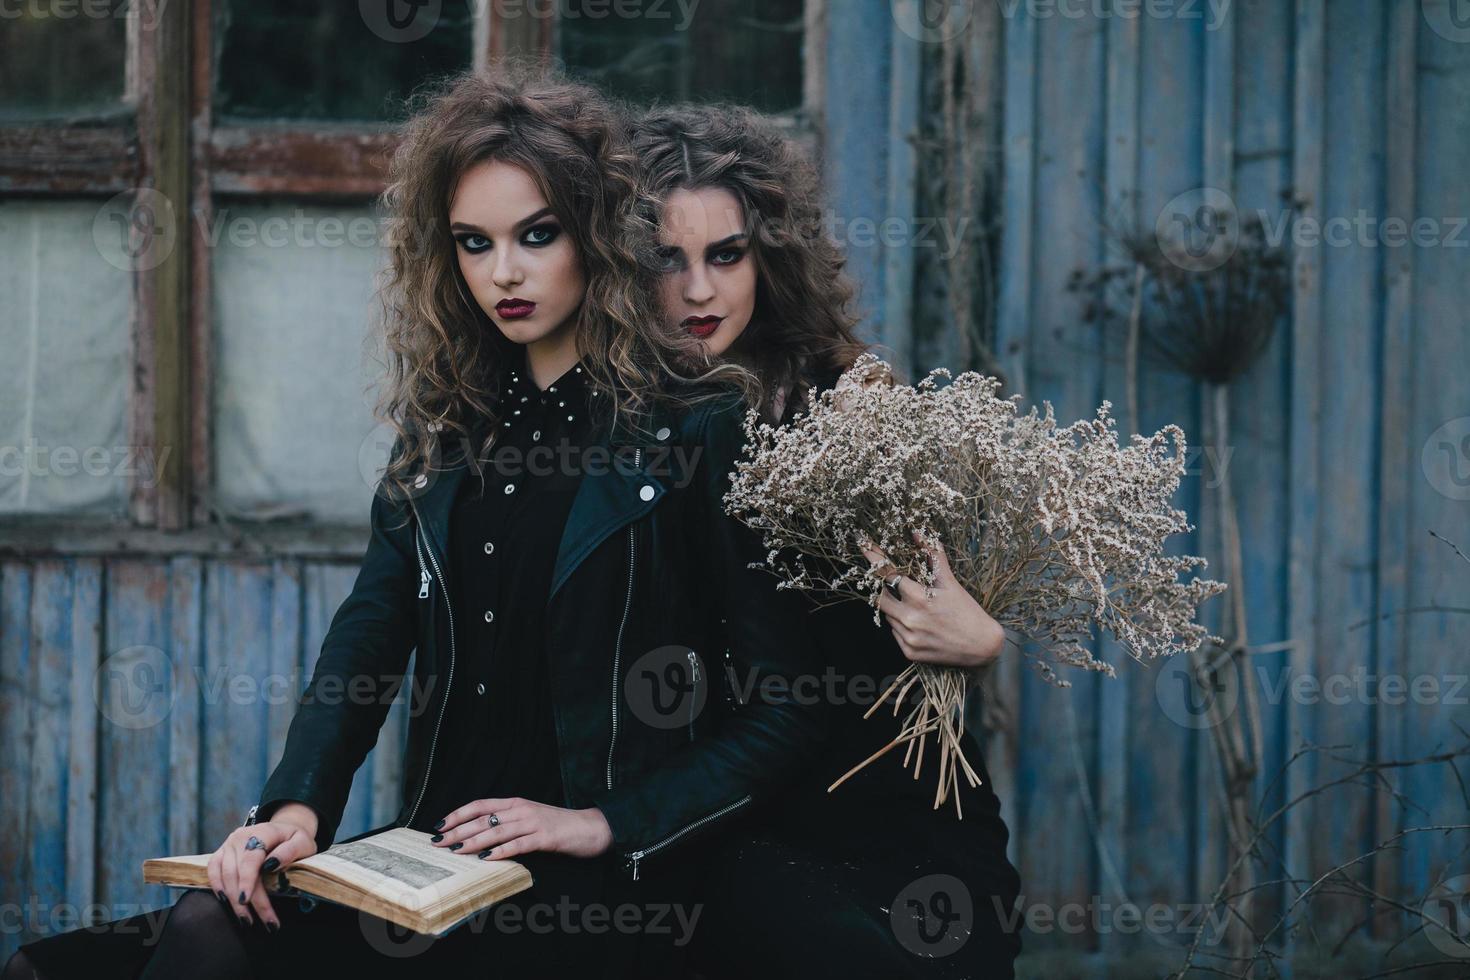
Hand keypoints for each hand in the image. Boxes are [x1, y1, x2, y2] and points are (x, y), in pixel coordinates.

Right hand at [207, 802, 318, 930]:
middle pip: (237, 871)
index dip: (247, 880)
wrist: (284, 830)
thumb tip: (272, 864)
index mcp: (262, 832)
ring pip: (224, 875)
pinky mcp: (222, 852)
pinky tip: (225, 902)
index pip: (251, 858)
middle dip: (246, 900)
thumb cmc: (295, 839)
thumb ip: (290, 850)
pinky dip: (217, 886)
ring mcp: (229, 844)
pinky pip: (213, 869)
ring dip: (233, 900)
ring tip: (247, 920)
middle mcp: (241, 836)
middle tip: (264, 922)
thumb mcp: (303, 842)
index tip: (247, 901)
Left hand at [430, 799, 612, 860]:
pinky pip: (519, 845)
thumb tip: (479, 835)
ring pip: (497, 831)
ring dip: (474, 841)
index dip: (458, 814)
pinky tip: (487, 859)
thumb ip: (509, 823)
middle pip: (483, 819)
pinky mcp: (545, 837)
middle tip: (438, 843)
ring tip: (456, 850)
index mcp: (516, 803)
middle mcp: (522, 810)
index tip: (440, 826)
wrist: (592, 827)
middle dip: (458, 831)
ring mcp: (534, 823)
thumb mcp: (530, 819)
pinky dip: (501, 851)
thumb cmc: (559, 826)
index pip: (480, 805)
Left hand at [861, 531, 1006, 670]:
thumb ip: (932, 556)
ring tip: (917, 608)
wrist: (982, 646)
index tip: (864, 547)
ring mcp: (908, 637)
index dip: (874, 559)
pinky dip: (902, 626)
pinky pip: (895, 633)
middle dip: (883, 589)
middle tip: (895, 586)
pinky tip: (920, 625)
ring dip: (895, 608)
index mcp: (919, 598)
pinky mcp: (909, 652)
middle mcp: (910, 619)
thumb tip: (917, 533)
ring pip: (888, 616)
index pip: (888, 574)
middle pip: (880, 597)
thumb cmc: (967, 610)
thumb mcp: (951, 582)